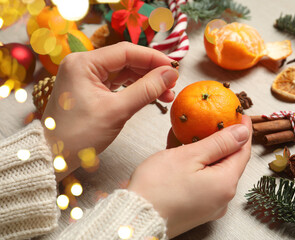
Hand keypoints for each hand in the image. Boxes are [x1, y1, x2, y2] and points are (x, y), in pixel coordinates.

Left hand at [42, 42, 178, 180]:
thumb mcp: (117, 111)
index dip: (153, 58)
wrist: (56, 157)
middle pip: (126, 60)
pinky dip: (134, 88)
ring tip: (166, 93)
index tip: (173, 68)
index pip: (126, 51)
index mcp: (83, 63)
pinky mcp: (89, 89)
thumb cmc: (79, 136)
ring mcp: (85, 77)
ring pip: (123, 72)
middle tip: (172, 83)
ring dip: (145, 81)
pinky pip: (117, 83)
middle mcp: (82, 65)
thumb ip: (146, 90)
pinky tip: (150, 95)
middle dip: (151, 71)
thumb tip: (170, 74)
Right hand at [128, 116, 251, 237]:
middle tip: (213, 121)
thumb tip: (242, 133)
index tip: (239, 116)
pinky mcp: (196, 208)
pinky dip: (196, 166)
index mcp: (225, 184)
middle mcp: (222, 198)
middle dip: (222, 140)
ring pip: (213, 170)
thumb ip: (219, 143)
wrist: (135, 217)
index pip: (242, 151)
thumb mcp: (190, 156)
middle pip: (228, 162)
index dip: (242, 131)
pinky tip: (184, 153)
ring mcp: (209, 205)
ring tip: (192, 134)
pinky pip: (202, 181)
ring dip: (206, 151)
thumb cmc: (158, 187)